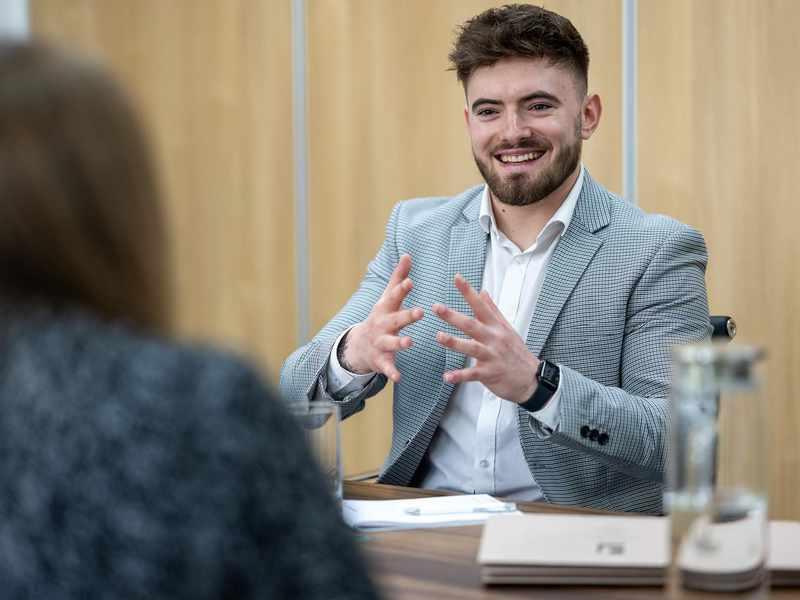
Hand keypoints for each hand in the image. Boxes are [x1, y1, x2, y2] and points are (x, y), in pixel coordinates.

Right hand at [342, 254, 423, 381]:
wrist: (359, 346)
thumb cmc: (381, 317)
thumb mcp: (387, 298)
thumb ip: (398, 277)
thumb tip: (408, 255)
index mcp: (386, 309)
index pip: (394, 297)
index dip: (402, 289)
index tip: (410, 281)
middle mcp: (382, 325)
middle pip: (395, 320)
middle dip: (407, 316)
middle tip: (421, 311)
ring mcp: (380, 343)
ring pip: (391, 343)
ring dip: (400, 343)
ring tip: (410, 343)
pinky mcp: (381, 360)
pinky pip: (387, 367)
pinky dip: (392, 372)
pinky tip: (399, 377)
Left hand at [432, 274, 538, 403]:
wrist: (531, 379)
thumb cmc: (516, 352)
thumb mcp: (507, 328)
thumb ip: (492, 310)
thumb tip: (482, 291)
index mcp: (496, 327)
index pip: (480, 306)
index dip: (468, 292)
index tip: (457, 278)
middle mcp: (494, 339)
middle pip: (472, 325)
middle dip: (453, 316)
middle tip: (437, 307)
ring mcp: (492, 356)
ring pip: (471, 348)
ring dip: (454, 342)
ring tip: (439, 336)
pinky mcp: (490, 374)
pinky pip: (472, 374)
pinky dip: (459, 375)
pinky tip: (446, 376)